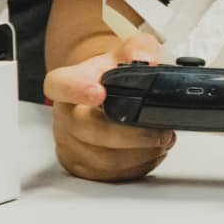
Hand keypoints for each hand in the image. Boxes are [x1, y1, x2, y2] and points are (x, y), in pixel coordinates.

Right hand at [45, 32, 174, 182]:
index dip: (78, 90)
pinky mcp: (80, 165)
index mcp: (69, 83)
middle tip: (160, 133)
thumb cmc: (113, 75)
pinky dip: (135, 167)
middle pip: (89, 130)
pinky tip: (149, 154)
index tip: (99, 93)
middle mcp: (64, 114)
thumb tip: (147, 61)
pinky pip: (108, 175)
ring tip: (161, 142)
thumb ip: (140, 48)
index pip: (61, 85)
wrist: (104, 94)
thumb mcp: (129, 51)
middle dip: (131, 135)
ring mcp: (70, 143)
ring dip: (139, 154)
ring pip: (102, 159)